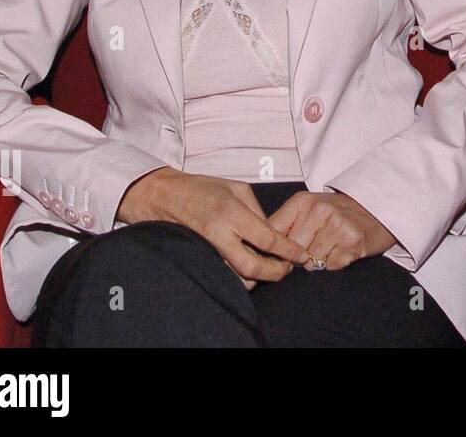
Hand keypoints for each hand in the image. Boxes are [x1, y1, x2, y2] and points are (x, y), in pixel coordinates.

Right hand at [116, 167, 310, 288]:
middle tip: (288, 270)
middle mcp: (219, 233)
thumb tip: (273, 232)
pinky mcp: (199, 257)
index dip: (288, 251)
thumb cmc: (202, 188)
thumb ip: (257, 211)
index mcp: (231, 212)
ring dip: (258, 277)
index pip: (267, 239)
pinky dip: (241, 275)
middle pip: (253, 266)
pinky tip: (252, 268)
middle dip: (275, 272)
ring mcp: (207, 248)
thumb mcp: (236, 188)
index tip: (302, 256)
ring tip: (272, 269)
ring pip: (237, 276)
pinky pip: (225, 273)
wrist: (163, 196)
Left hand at [269, 190, 396, 270]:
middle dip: (298, 259)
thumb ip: (285, 226)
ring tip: (329, 248)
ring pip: (312, 262)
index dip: (271, 251)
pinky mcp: (353, 240)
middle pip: (292, 252)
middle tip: (311, 251)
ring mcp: (337, 225)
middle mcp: (319, 210)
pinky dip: (335, 264)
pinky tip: (342, 251)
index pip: (272, 234)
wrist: (377, 207)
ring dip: (319, 262)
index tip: (276, 257)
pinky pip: (332, 266)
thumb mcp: (309, 209)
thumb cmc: (338, 212)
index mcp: (302, 201)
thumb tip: (259, 253)